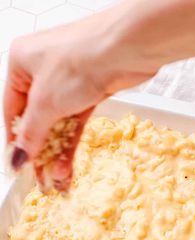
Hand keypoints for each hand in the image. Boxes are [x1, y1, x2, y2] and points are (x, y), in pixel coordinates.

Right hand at [4, 14, 115, 190]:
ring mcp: (68, 81)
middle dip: (40, 151)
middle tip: (41, 178)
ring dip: (57, 152)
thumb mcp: (45, 103)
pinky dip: (71, 143)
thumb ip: (31, 134)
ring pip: (58, 124)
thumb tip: (18, 158)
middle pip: (37, 120)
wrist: (126, 48)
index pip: (12, 110)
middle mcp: (42, 72)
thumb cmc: (79, 62)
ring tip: (58, 178)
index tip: (19, 165)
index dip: (15, 141)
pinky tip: (68, 165)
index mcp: (21, 64)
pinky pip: (75, 122)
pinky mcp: (89, 91)